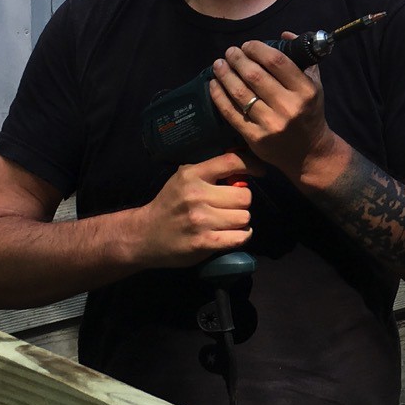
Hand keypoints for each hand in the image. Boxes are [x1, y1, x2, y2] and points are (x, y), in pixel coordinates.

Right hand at [128, 153, 252, 266]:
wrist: (144, 235)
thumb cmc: (169, 205)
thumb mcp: (183, 180)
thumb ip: (209, 173)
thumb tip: (244, 169)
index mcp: (192, 175)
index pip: (231, 161)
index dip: (252, 165)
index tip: (260, 172)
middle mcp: (196, 195)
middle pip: (244, 196)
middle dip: (242, 202)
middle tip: (232, 207)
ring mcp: (200, 220)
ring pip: (245, 217)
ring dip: (241, 221)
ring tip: (228, 222)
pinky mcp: (204, 242)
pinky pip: (240, 237)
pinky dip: (241, 236)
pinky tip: (232, 234)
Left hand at [208, 35, 343, 182]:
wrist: (309, 153)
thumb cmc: (310, 113)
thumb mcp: (315, 85)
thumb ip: (302, 59)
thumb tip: (284, 35)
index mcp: (305, 91)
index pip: (277, 61)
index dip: (257, 49)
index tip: (248, 45)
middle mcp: (288, 107)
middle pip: (254, 75)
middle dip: (237, 59)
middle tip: (230, 52)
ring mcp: (270, 124)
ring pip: (240, 92)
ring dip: (225, 74)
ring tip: (219, 64)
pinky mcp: (255, 138)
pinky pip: (231, 112)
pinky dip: (219, 95)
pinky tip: (214, 84)